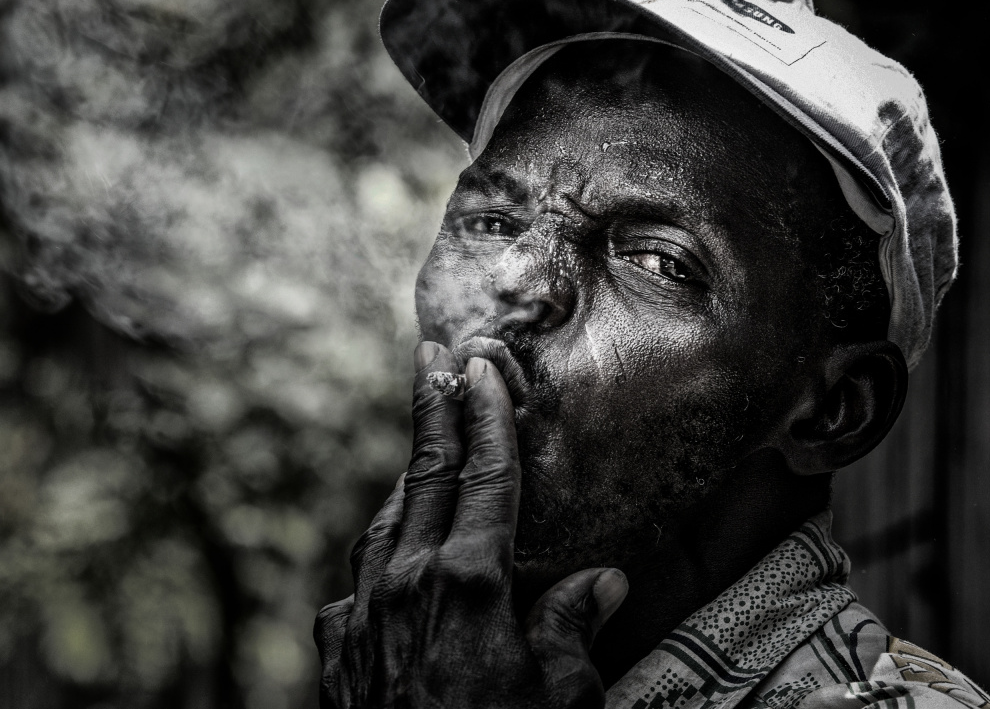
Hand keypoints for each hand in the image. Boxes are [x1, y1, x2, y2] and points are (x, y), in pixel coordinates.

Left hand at [314, 341, 627, 707]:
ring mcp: (363, 616)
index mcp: (470, 584)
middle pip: (426, 479)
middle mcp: (408, 584)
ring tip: (421, 446)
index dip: (485, 417)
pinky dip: (378, 555)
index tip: (478, 367)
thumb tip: (603, 580)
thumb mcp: (564, 698)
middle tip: (430, 361)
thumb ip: (573, 628)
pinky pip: (356, 582)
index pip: (485, 478)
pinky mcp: (339, 652)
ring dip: (406, 479)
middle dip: (432, 414)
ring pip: (385, 523)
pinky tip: (389, 558)